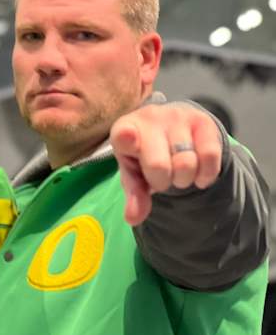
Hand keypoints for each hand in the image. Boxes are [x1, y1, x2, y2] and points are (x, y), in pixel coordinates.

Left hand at [110, 103, 222, 225]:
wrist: (170, 128)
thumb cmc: (145, 154)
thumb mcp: (134, 175)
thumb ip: (134, 195)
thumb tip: (134, 218)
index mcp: (124, 130)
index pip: (124, 135)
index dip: (127, 139)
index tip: (129, 140)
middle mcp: (150, 117)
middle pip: (159, 166)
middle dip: (162, 182)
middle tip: (161, 177)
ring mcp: (178, 117)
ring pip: (186, 164)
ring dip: (183, 179)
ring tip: (177, 172)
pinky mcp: (203, 121)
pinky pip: (210, 157)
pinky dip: (205, 175)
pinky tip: (197, 173)